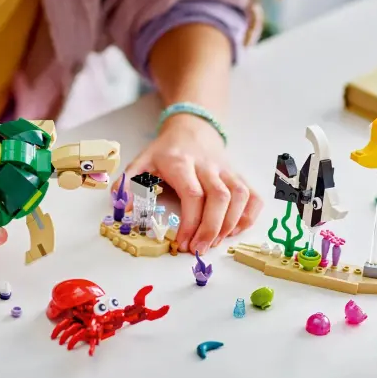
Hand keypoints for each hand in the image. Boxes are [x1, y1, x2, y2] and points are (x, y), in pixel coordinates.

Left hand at [121, 114, 262, 254]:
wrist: (192, 127)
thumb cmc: (166, 150)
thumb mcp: (142, 161)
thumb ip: (129, 185)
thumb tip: (124, 212)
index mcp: (181, 163)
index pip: (193, 194)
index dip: (190, 222)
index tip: (182, 243)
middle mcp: (208, 166)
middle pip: (219, 197)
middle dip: (212, 229)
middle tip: (200, 250)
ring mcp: (226, 170)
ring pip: (239, 196)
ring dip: (231, 224)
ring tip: (216, 243)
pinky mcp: (238, 175)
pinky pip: (253, 195)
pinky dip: (249, 215)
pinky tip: (235, 230)